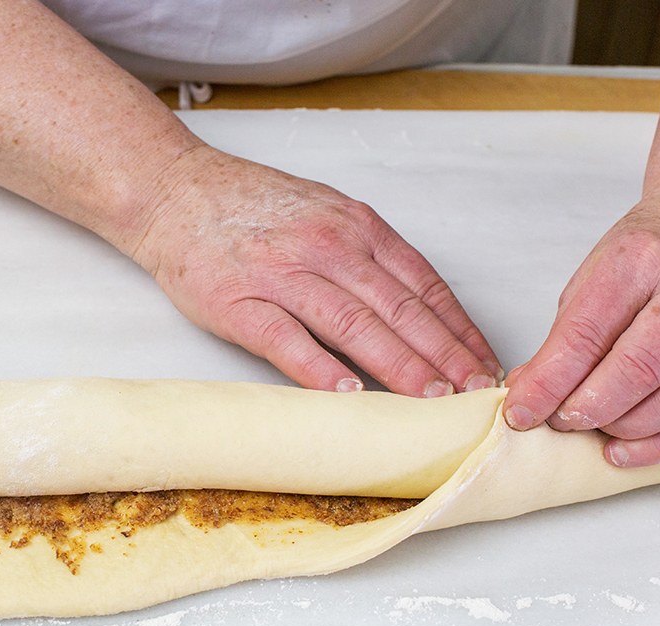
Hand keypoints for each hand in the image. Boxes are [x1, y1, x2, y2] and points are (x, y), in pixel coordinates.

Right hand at [130, 145, 499, 396]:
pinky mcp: (238, 302)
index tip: (486, 364)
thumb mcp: (325, 212)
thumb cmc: (251, 207)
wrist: (173, 190)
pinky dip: (320, 369)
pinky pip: (286, 340)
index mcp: (356, 227)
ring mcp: (282, 274)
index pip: (424, 285)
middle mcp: (327, 246)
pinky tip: (349, 395)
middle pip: (400, 309)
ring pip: (354, 325)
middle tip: (479, 394)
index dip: (460, 329)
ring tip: (433, 401)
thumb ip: (370, 254)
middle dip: (446, 356)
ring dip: (399, 366)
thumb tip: (420, 307)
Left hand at [503, 190, 659, 466]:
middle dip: (587, 409)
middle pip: (636, 371)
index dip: (547, 384)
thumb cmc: (646, 255)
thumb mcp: (592, 279)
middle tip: (558, 423)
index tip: (520, 413)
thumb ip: (564, 338)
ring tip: (592, 432)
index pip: (584, 336)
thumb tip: (529, 394)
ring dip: (624, 429)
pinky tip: (626, 451)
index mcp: (637, 263)